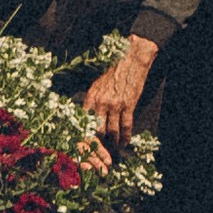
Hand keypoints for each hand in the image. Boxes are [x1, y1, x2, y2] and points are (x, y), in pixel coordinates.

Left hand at [81, 36, 157, 154]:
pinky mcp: (128, 105)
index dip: (84, 136)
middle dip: (99, 144)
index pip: (83, 122)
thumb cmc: (112, 72)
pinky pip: (126, 125)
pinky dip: (126, 137)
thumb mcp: (96, 86)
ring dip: (114, 142)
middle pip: (97, 130)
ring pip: (112, 131)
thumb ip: (92, 103)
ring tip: (115, 149)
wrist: (129, 60)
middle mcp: (100, 103)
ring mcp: (114, 104)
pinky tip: (125, 142)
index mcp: (90, 98)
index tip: (85, 146)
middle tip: (101, 152)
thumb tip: (89, 120)